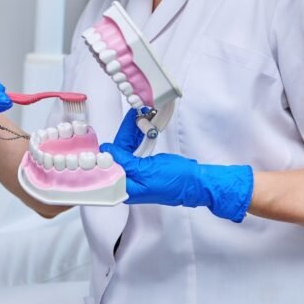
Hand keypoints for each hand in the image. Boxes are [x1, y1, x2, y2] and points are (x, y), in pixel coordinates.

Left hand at [101, 112, 253, 221]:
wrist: (196, 183)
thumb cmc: (176, 181)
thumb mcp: (147, 171)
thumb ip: (125, 162)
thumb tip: (107, 152)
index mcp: (126, 188)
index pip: (110, 164)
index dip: (109, 146)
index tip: (111, 128)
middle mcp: (129, 183)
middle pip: (119, 154)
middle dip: (125, 134)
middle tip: (132, 116)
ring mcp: (137, 176)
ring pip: (128, 150)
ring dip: (132, 133)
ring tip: (137, 116)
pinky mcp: (145, 170)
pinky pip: (136, 151)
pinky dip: (137, 139)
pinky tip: (139, 127)